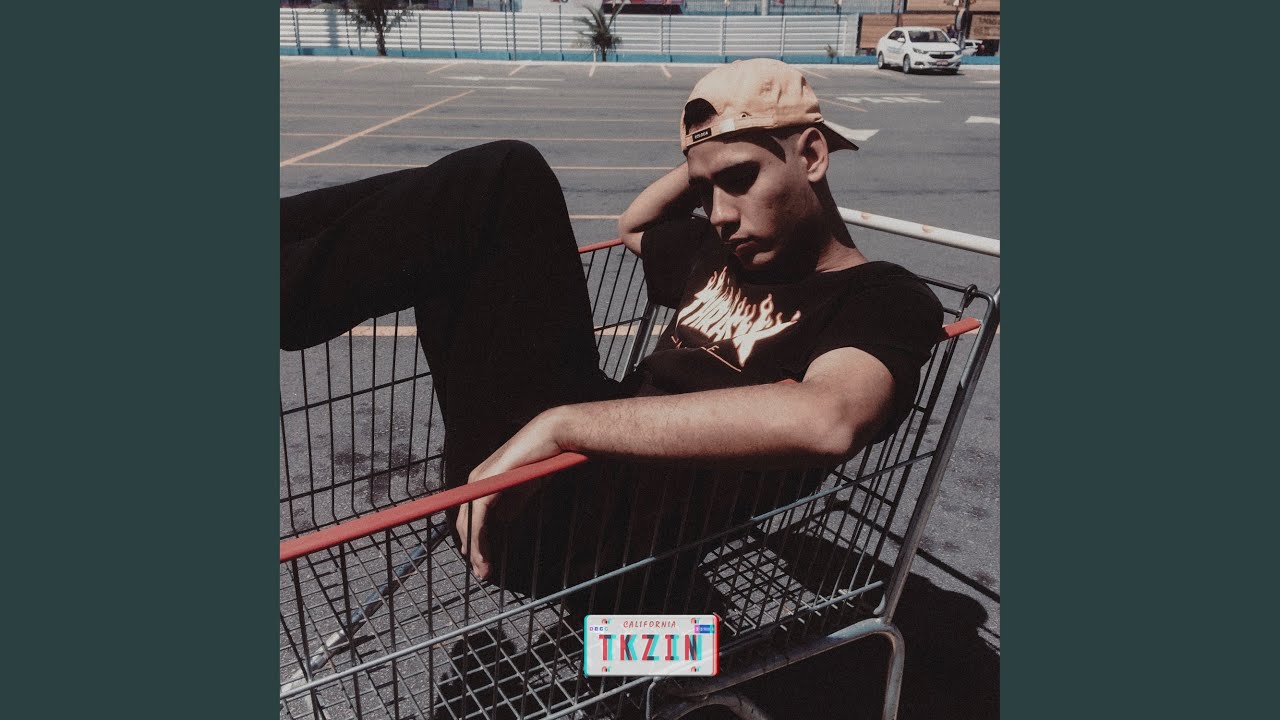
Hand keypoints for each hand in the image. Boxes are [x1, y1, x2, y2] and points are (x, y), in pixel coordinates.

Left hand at [456, 409, 568, 579]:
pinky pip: (478, 519)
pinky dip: (479, 540)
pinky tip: (484, 556)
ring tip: (483, 571)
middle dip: (473, 549)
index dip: (473, 537)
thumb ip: (511, 503)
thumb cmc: (540, 458)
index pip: (471, 514)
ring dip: (476, 550)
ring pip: (469, 524)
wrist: (551, 437)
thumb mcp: (523, 486)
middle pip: (465, 522)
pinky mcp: (487, 486)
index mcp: (483, 480)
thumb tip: (501, 520)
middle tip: (482, 572)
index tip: (479, 559)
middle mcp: (475, 480)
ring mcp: (479, 482)